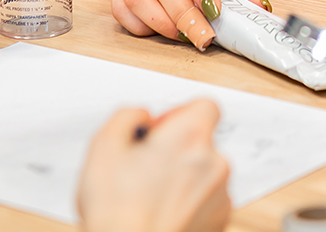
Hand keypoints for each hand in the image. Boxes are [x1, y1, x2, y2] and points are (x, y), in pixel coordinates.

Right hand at [78, 101, 230, 231]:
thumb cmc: (117, 212)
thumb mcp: (104, 147)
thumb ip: (127, 116)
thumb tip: (142, 116)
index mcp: (191, 136)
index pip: (205, 106)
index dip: (180, 114)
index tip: (160, 131)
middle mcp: (215, 162)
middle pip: (202, 142)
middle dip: (176, 150)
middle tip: (144, 169)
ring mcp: (221, 195)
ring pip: (204, 174)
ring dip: (183, 179)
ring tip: (148, 198)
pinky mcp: (219, 221)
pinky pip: (207, 201)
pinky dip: (189, 204)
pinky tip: (160, 214)